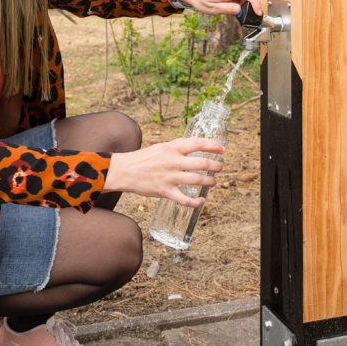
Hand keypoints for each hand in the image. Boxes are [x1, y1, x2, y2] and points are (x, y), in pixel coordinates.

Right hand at [104, 137, 224, 207]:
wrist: (124, 170)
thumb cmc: (143, 158)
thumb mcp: (161, 147)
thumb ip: (177, 149)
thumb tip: (194, 148)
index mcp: (172, 147)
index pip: (197, 143)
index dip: (213, 146)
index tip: (222, 149)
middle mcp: (173, 161)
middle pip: (201, 163)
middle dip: (215, 166)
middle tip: (220, 168)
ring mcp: (169, 177)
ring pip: (197, 180)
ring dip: (209, 182)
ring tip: (213, 182)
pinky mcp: (165, 191)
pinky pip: (184, 199)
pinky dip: (195, 202)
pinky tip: (201, 201)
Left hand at [176, 0, 261, 17]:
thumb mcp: (212, 8)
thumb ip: (227, 9)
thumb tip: (239, 9)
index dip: (255, 3)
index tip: (259, 13)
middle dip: (255, 5)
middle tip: (256, 17)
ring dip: (248, 5)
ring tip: (248, 17)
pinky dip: (243, 4)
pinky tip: (239, 12)